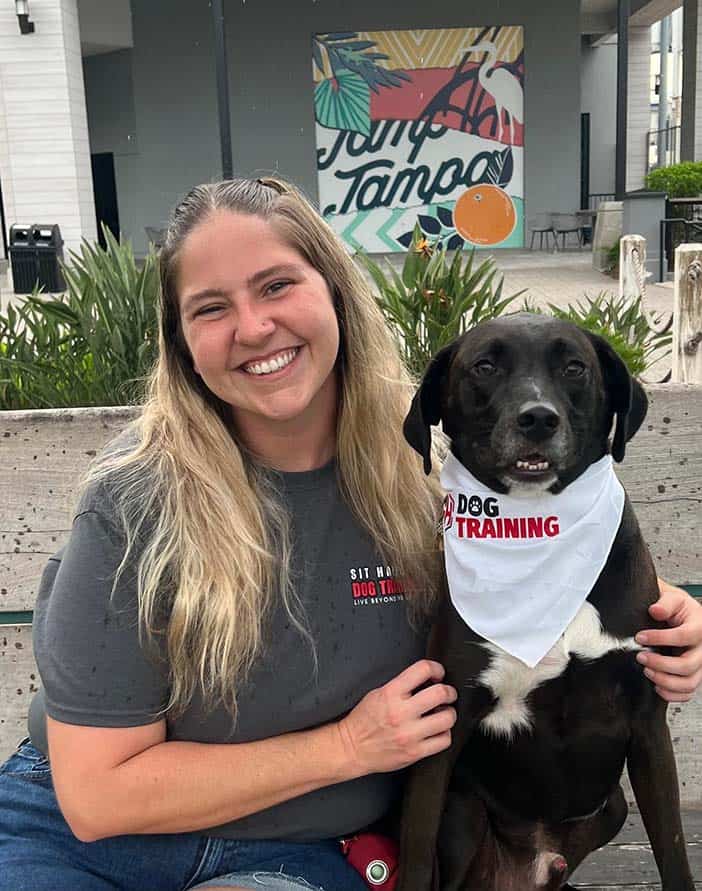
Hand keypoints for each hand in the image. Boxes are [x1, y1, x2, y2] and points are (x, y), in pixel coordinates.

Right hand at [337, 660, 456, 777]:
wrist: (352, 748)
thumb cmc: (363, 721)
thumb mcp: (378, 693)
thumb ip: (401, 685)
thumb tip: (426, 679)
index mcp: (391, 693)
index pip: (422, 670)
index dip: (436, 668)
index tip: (438, 673)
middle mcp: (401, 712)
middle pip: (440, 693)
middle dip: (449, 692)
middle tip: (447, 694)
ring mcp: (409, 734)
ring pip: (447, 718)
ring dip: (449, 713)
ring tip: (442, 713)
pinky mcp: (415, 752)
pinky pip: (444, 740)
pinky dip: (444, 733)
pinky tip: (437, 731)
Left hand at [635, 579, 701, 701]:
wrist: (682, 614)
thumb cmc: (677, 608)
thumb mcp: (672, 598)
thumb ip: (665, 603)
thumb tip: (655, 610)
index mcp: (699, 627)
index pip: (684, 636)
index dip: (660, 638)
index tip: (640, 637)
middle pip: (688, 665)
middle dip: (661, 664)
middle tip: (641, 657)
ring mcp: (699, 664)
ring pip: (689, 682)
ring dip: (665, 681)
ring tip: (647, 671)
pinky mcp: (694, 675)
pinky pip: (688, 692)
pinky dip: (672, 694)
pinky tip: (656, 685)